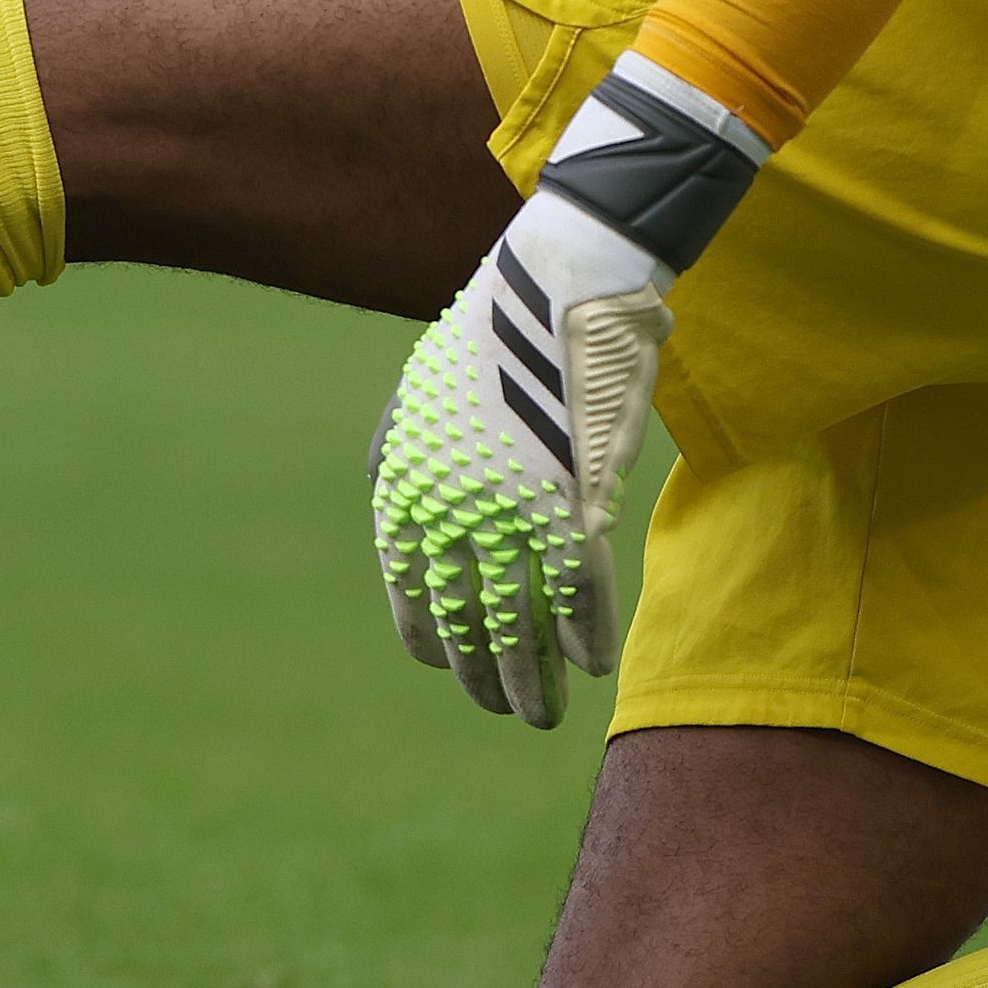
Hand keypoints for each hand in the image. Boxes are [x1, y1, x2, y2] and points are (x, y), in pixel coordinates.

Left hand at [372, 58, 765, 724]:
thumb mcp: (420, 391)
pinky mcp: (573, 498)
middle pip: (465, 626)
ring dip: (533, 680)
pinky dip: (588, 632)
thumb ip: (400, 453)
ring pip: (519, 624)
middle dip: (487, 680)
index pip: (412, 598)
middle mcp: (449, 512)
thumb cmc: (495, 326)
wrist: (559, 273)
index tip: (456, 667)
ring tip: (546, 714)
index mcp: (407, 489)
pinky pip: (578, 590)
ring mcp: (510, 509)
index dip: (437, 644)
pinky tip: (597, 660)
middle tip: (510, 711)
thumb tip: (390, 500)